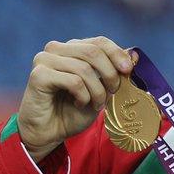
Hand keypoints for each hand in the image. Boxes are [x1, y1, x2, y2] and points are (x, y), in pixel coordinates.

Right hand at [17, 37, 133, 161]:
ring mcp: (44, 60)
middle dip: (110, 74)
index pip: (99, 42)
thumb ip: (115, 71)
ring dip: (97, 91)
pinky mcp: (38, 75)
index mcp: (72, 48)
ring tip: (95, 104)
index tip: (128, 70)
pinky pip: (73, 81)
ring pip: (84, 68)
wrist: (50, 132)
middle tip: (113, 92)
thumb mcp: (101, 89)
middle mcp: (56, 49)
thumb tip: (135, 53)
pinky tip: (78, 103)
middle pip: (93, 51)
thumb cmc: (74, 110)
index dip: (117, 54)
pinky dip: (83, 96)